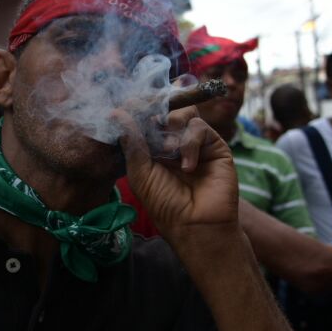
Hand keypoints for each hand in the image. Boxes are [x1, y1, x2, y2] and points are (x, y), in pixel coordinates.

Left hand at [114, 106, 238, 242]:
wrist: (196, 225)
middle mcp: (174, 142)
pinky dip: (189, 143)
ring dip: (172, 130)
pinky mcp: (214, 145)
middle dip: (155, 117)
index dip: (138, 111)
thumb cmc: (165, 205)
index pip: (146, 118)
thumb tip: (117, 113)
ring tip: (168, 153)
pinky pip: (198, 127)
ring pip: (183, 114)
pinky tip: (188, 166)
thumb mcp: (140, 173)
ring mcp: (195, 142)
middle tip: (149, 128)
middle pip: (165, 111)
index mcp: (154, 148)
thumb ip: (131, 142)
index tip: (127, 106)